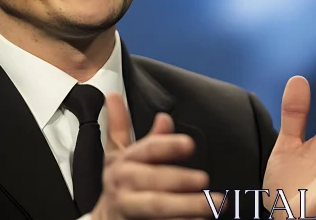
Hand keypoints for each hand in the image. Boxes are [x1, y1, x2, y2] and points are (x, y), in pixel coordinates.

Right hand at [90, 93, 224, 219]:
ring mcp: (129, 206)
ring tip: (211, 205)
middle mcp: (124, 182)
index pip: (146, 149)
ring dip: (185, 205)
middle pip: (152, 179)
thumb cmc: (118, 184)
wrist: (103, 219)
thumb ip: (126, 129)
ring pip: (157, 205)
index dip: (167, 145)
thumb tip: (138, 106)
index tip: (188, 144)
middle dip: (178, 178)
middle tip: (204, 178)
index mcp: (123, 161)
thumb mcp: (117, 154)